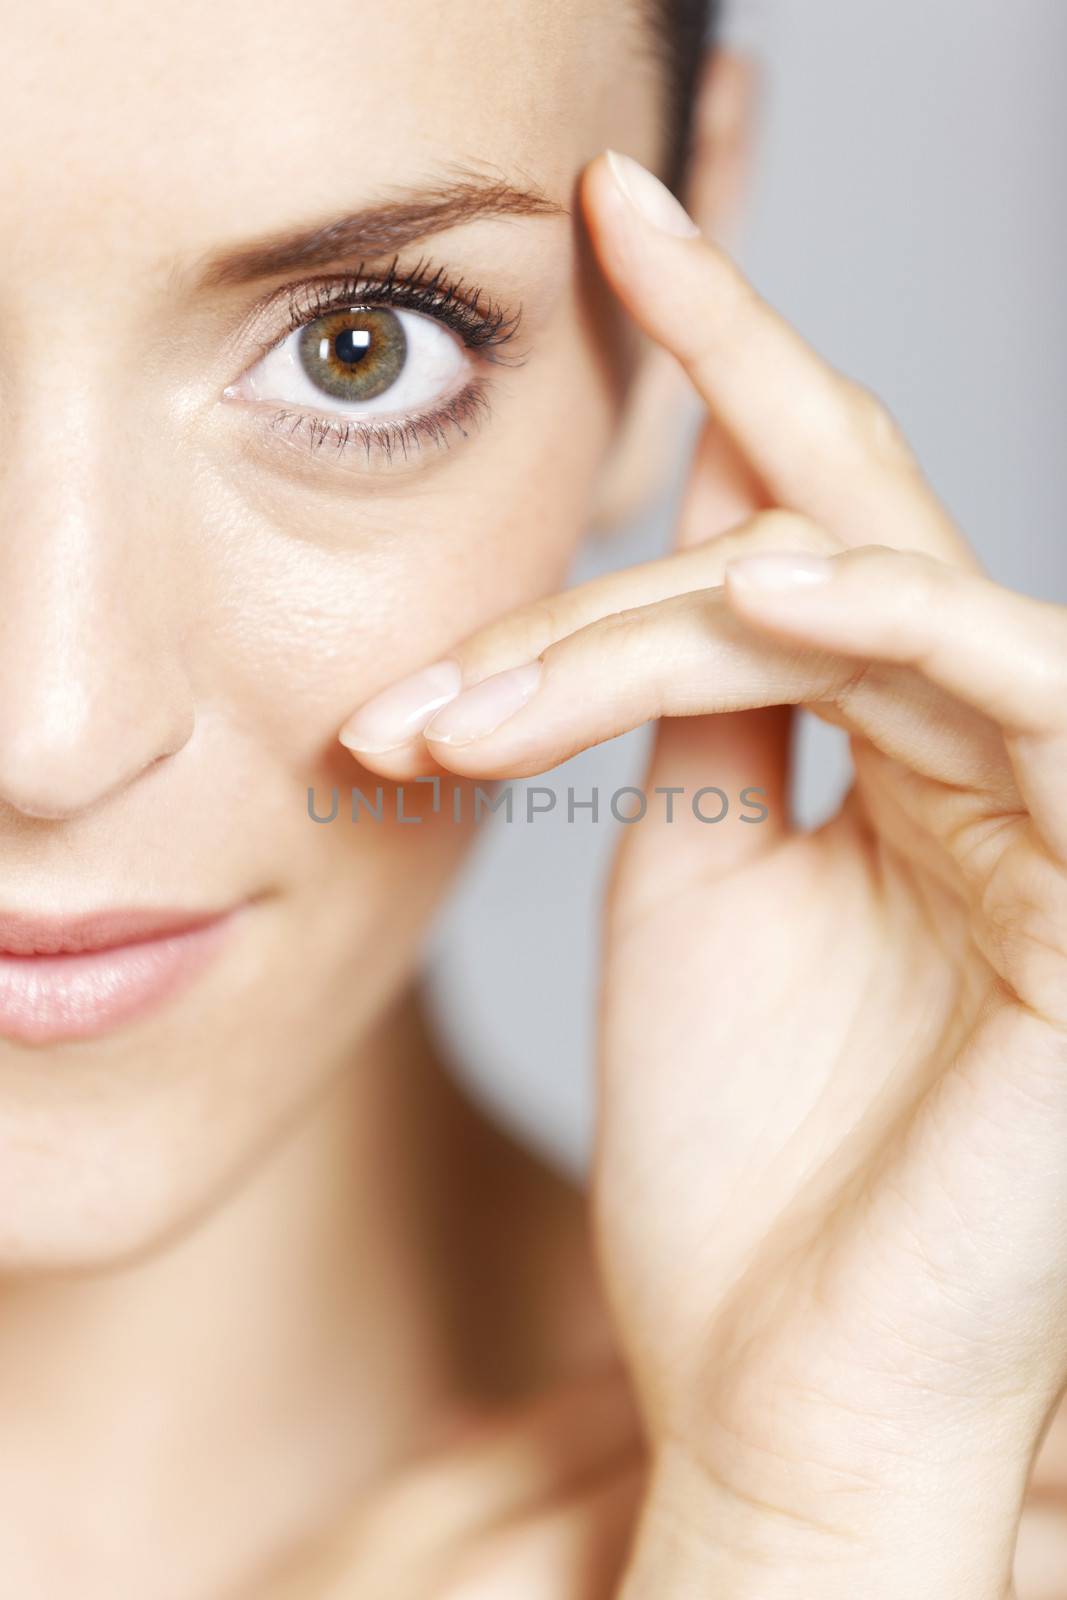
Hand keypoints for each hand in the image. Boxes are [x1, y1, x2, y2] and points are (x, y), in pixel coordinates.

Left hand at [339, 151, 1066, 1597]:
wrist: (789, 1380)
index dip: (722, 359)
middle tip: (556, 328)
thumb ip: (710, 713)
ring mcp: (1052, 813)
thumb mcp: (696, 877)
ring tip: (498, 681)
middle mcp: (985, 756)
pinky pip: (1032, 693)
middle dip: (694, 412)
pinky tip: (778, 593)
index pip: (808, 519)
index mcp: (894, 754)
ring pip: (879, 599)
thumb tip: (693, 562)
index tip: (610, 221)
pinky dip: (907, 629)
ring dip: (682, 608)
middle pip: (823, 529)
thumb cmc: (740, 1157)